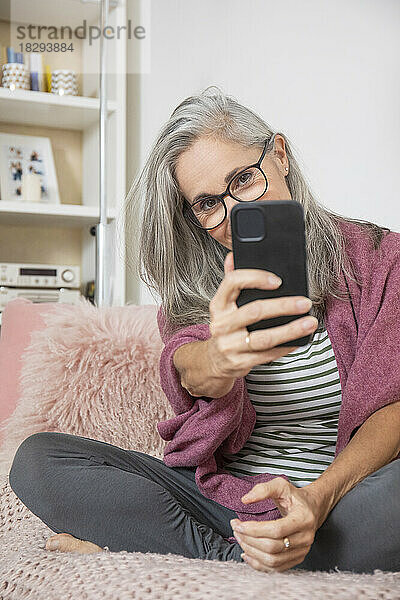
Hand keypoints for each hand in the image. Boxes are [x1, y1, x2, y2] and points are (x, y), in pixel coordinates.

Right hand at [207, 252, 317, 380]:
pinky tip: (299, 340)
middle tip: (305, 302)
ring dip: (290, 330)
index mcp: (218, 305)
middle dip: (283, 306)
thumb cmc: (226, 327)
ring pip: (264, 337)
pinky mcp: (240, 362)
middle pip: (254, 311)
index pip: (233, 283)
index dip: (256, 278)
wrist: (214, 361)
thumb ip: (231, 282)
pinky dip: (286, 347)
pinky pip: (267, 355)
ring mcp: (230, 344)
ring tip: (310, 322)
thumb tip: (233, 256)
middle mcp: (221, 324)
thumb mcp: (223, 305)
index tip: (278, 280)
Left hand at [230, 476, 328, 572]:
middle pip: (272, 547)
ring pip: (273, 560)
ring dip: (251, 552)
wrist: (312, 508)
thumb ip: (263, 489)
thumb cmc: (294, 497)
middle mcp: (305, 538)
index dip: (254, 529)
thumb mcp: (281, 485)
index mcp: (303, 518)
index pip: (276, 530)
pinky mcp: (297, 559)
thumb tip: (245, 500)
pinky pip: (276, 568)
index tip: (238, 524)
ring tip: (240, 539)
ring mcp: (302, 551)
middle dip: (249, 540)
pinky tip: (247, 554)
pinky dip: (259, 564)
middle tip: (236, 530)